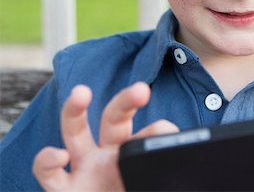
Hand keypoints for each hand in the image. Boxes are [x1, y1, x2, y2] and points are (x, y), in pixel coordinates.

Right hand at [33, 82, 177, 191]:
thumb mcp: (158, 185)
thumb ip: (169, 176)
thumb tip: (188, 159)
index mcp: (134, 153)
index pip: (147, 133)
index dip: (159, 131)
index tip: (170, 133)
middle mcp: (108, 155)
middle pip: (114, 118)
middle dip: (126, 101)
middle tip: (141, 90)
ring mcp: (84, 169)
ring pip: (75, 131)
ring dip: (75, 109)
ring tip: (81, 92)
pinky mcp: (64, 191)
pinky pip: (48, 172)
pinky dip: (47, 160)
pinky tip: (57, 156)